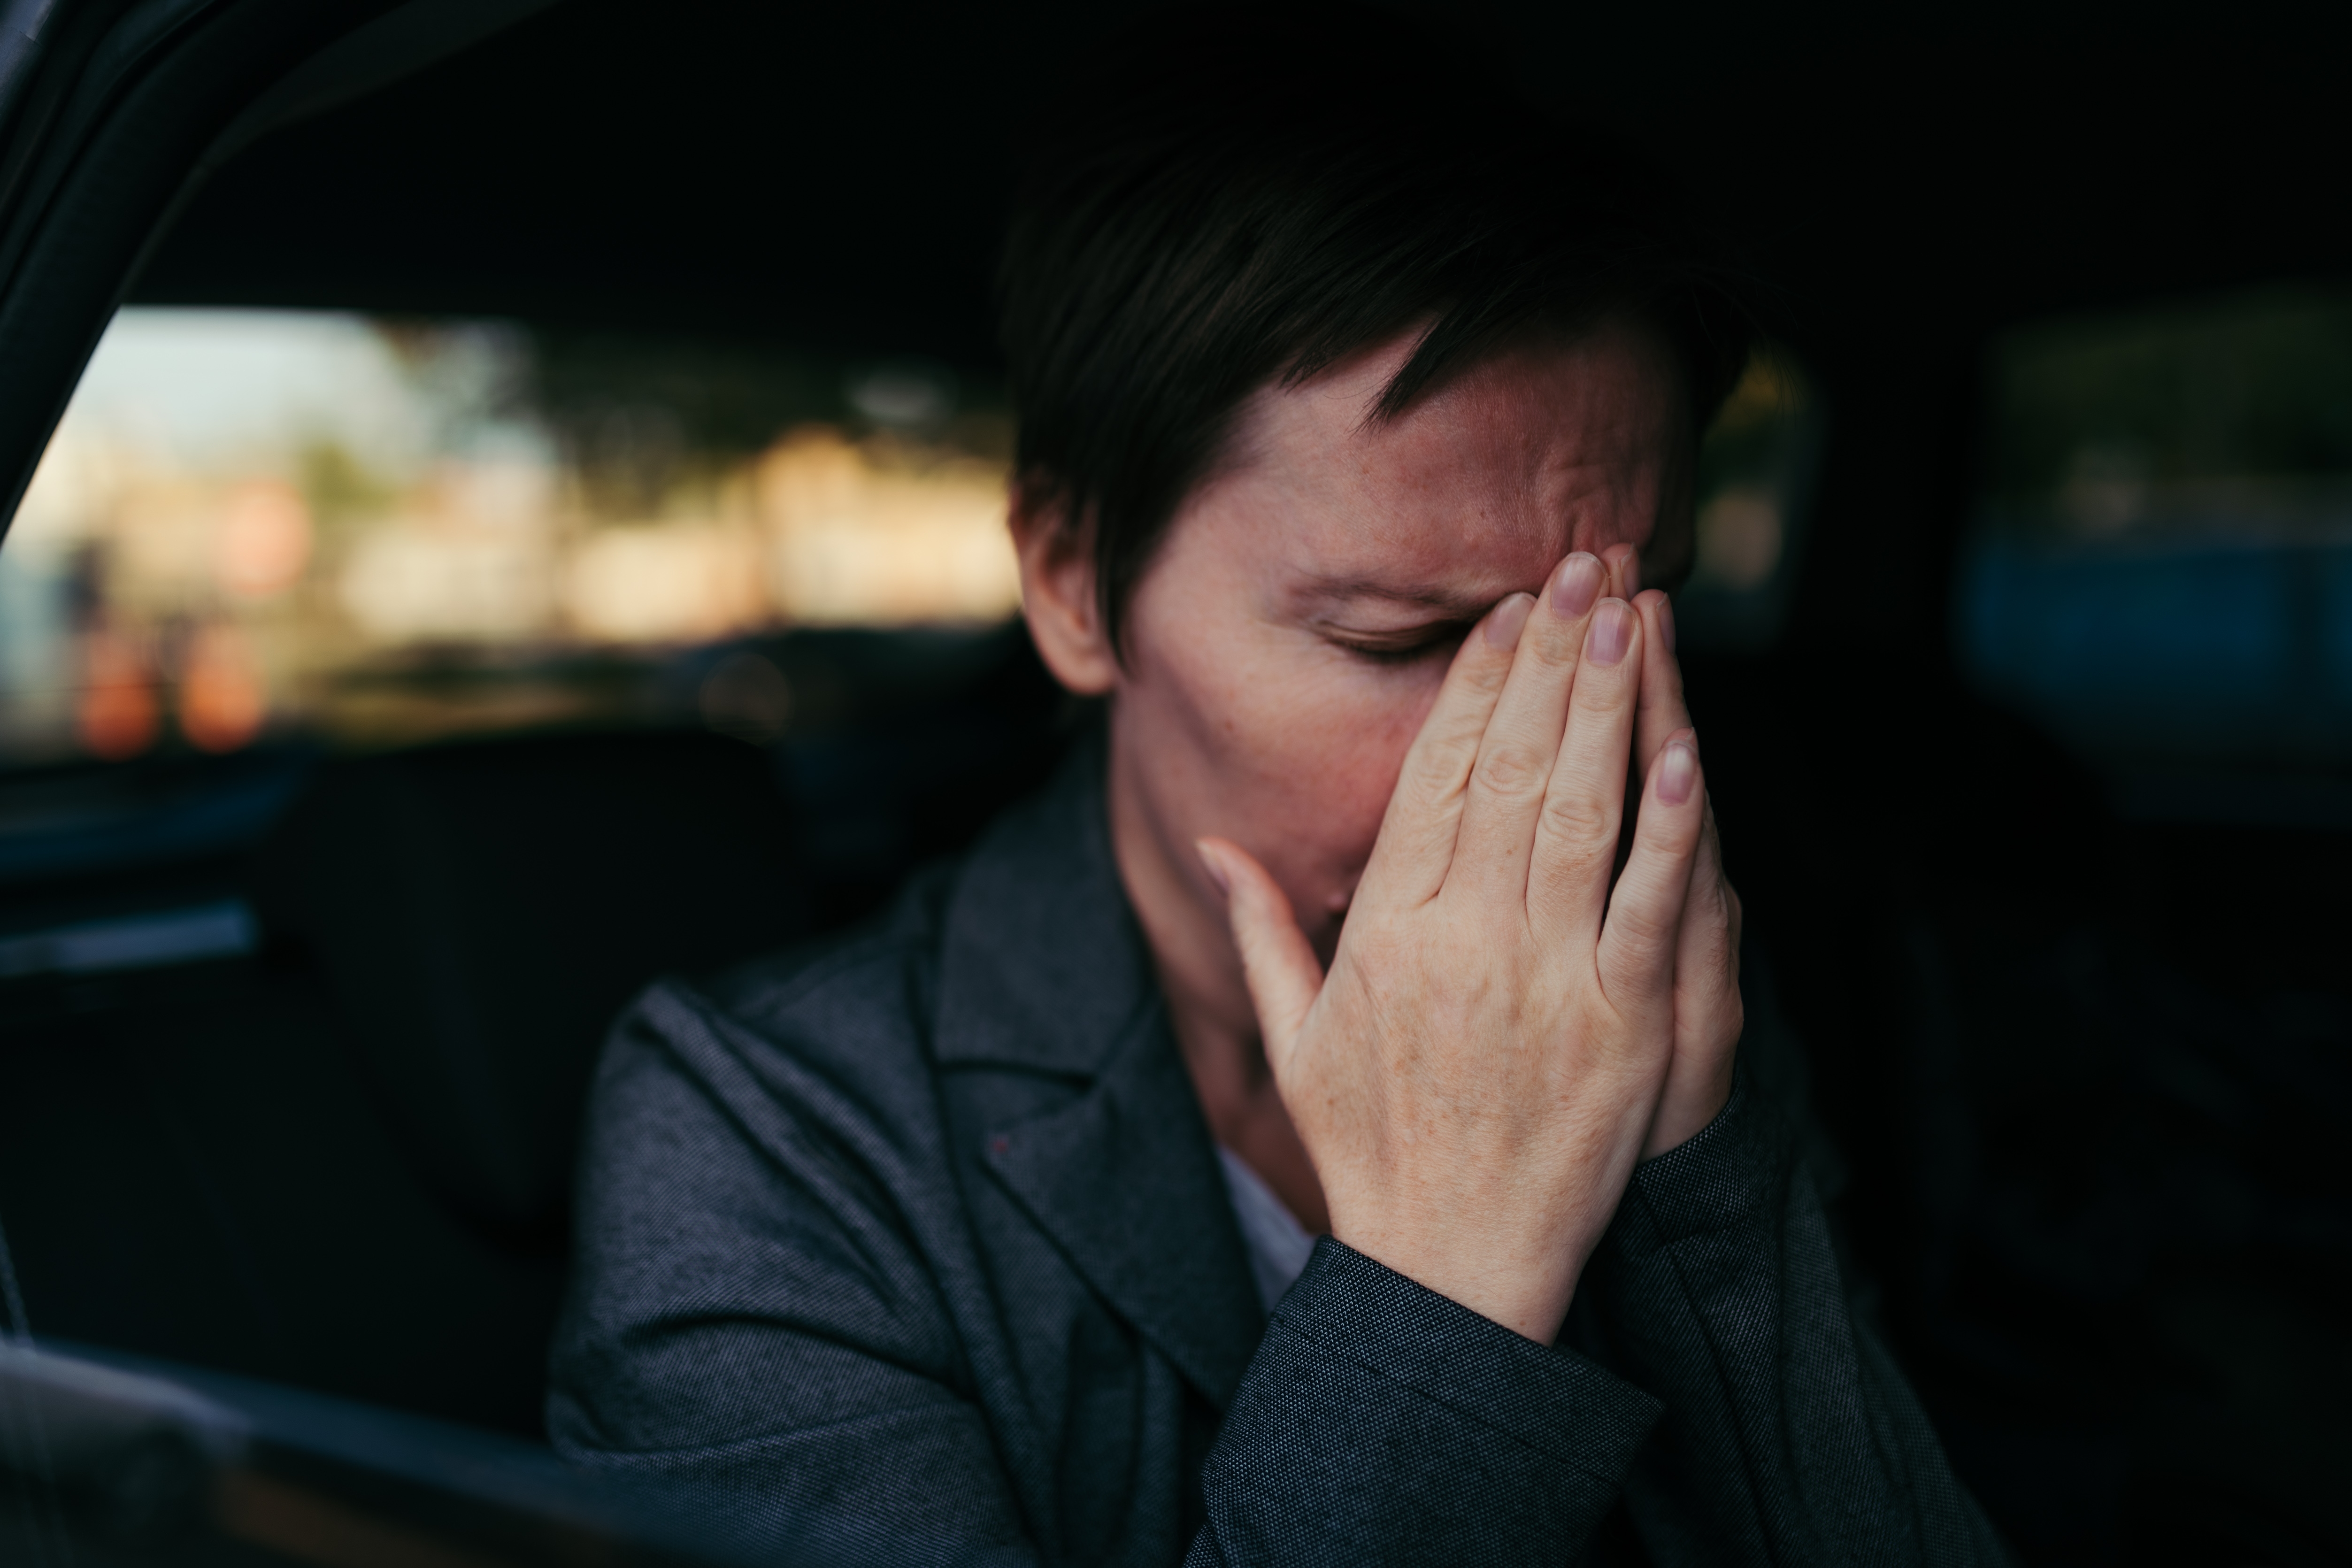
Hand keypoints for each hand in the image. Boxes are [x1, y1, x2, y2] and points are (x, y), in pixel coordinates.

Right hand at [1198, 550, 1738, 1342]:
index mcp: (1386, 934)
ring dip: (1607, 703)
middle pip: (1511, 769)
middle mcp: (1462, 942)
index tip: (1503, 613)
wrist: (1448, 1272)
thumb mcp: (1293, 1040)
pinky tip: (1687, 745)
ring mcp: (1546, 982)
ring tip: (1632, 610)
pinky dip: (1671, 824)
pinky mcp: (1624, 1030)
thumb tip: (1215, 846)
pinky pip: (1651, 906)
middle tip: (1580, 565)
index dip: (1474, 685)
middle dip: (1549, 657)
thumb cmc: (1369, 1153)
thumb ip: (1261, 930)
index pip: (1435, 779)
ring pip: (1580, 812)